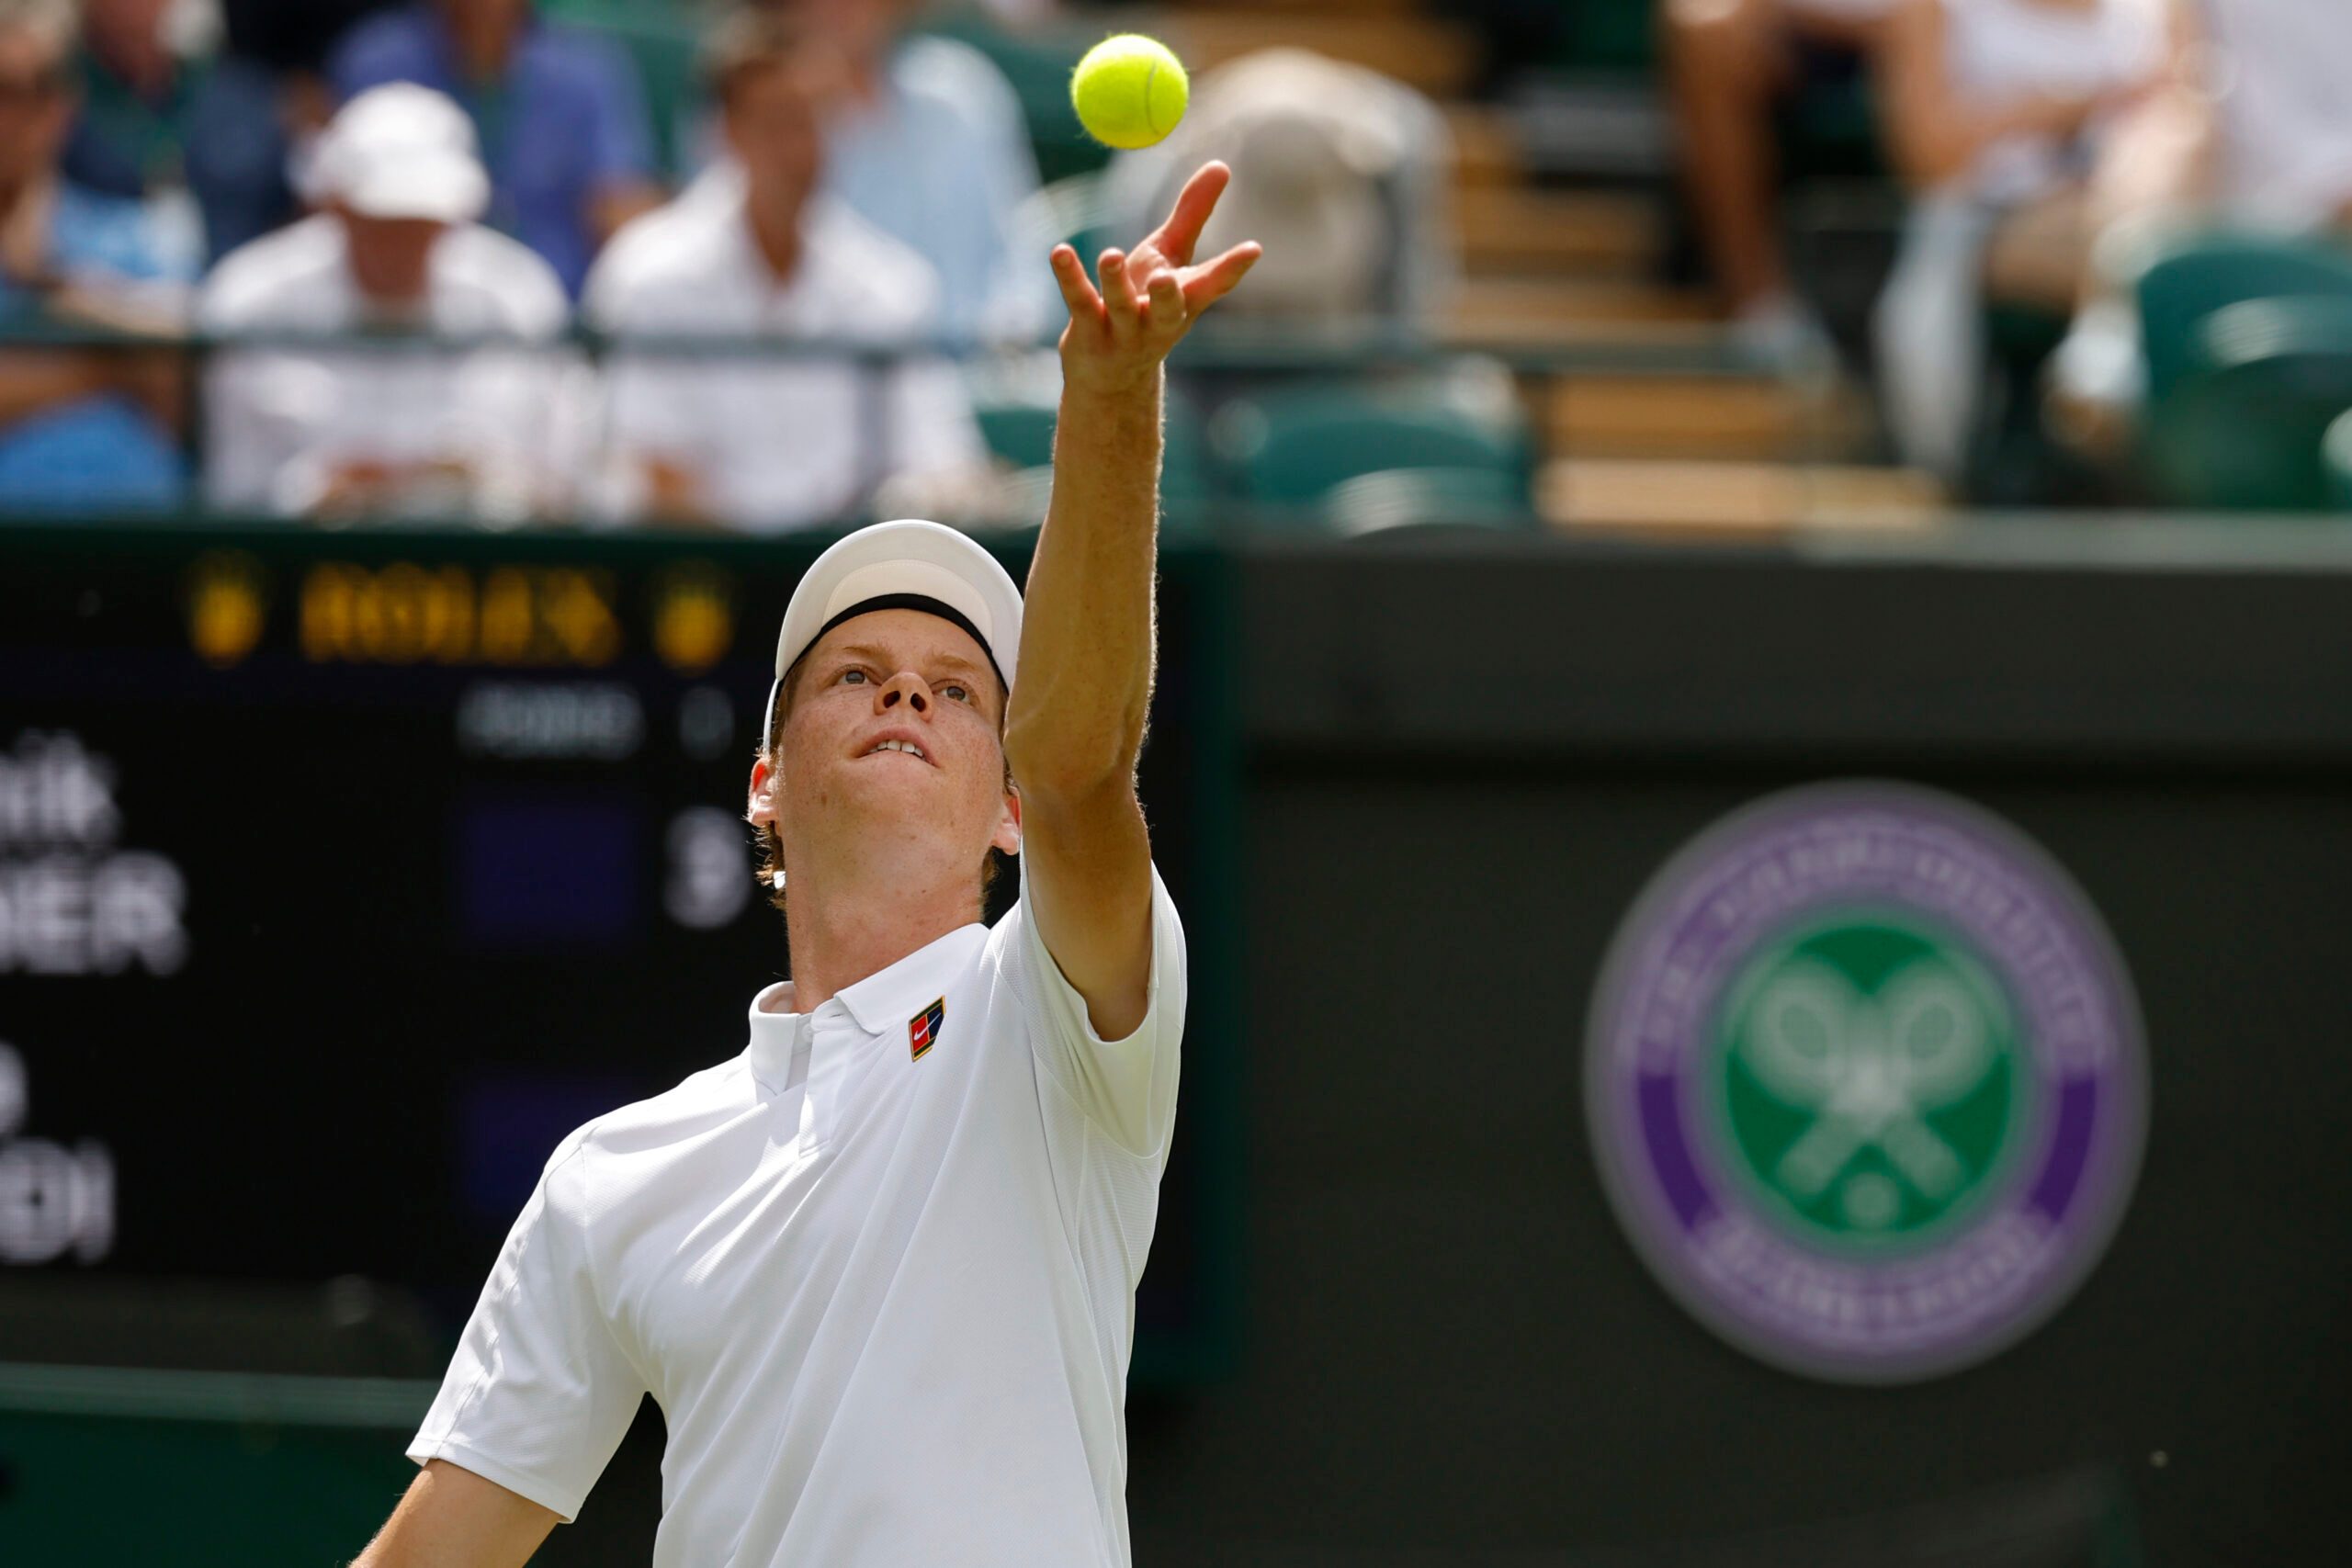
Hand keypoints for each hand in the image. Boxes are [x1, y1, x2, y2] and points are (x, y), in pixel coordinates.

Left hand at [1050, 160, 1260, 393]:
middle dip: (1169, 295)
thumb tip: (1222, 165)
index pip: (1212, 286)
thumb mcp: (1169, 258)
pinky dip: (1069, 276)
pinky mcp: (1087, 335)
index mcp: (1184, 303)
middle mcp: (1158, 322)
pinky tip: (1060, 252)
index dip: (1232, 269)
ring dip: (1116, 282)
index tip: (1253, 249)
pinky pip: (1079, 302)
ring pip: (1121, 307)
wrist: (1111, 379)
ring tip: (1111, 255)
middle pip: (1169, 310)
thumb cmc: (1146, 308)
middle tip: (1167, 277)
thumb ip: (1193, 215)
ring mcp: (1123, 332)